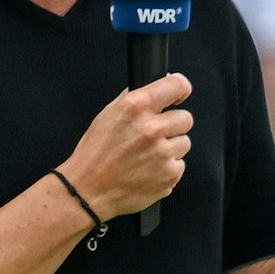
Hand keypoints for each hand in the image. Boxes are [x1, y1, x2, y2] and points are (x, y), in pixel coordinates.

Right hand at [60, 73, 194, 220]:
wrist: (88, 190)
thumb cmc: (95, 153)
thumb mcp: (109, 114)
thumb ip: (136, 97)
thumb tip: (162, 82)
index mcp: (136, 107)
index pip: (177, 85)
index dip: (180, 90)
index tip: (177, 97)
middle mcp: (152, 128)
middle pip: (186, 118)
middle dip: (172, 125)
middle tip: (154, 135)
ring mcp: (163, 154)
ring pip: (184, 143)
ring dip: (170, 148)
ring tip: (147, 155)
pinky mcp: (169, 175)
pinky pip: (179, 165)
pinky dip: (167, 168)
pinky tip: (148, 170)